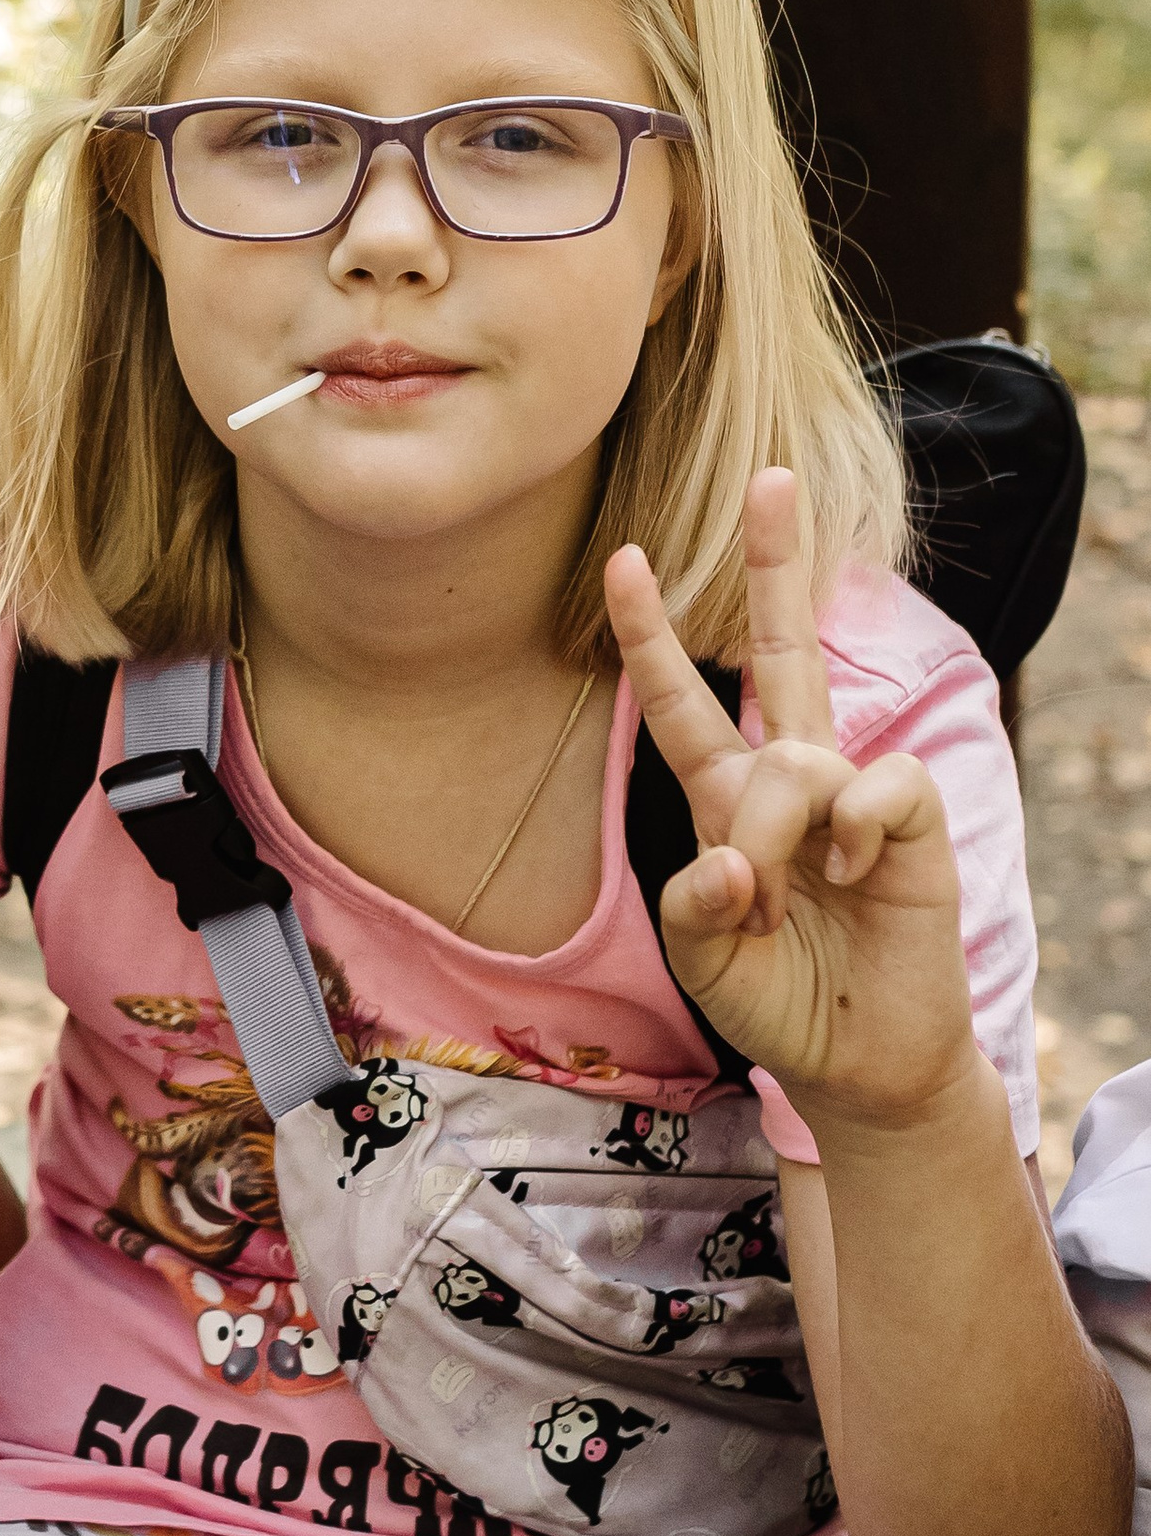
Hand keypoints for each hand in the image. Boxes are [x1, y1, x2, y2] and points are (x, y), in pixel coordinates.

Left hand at [605, 472, 986, 1138]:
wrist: (858, 1059)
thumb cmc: (775, 998)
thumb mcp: (703, 958)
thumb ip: (695, 904)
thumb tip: (738, 855)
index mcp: (725, 798)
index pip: (679, 704)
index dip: (649, 635)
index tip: (623, 557)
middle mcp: (789, 776)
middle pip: (782, 650)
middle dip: (775, 565)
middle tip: (772, 476)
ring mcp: (853, 792)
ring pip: (795, 758)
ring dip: (777, 835)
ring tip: (790, 899)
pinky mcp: (912, 818)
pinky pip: (871, 788)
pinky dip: (851, 835)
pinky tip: (856, 877)